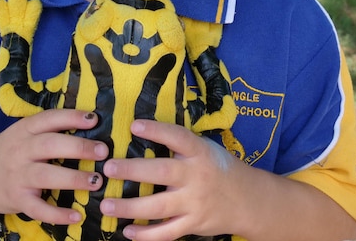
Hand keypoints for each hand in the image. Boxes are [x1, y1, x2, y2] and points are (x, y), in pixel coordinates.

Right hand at [0, 109, 108, 223]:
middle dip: (79, 147)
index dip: (72, 117)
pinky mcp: (16, 199)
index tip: (95, 119)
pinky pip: (38, 208)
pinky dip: (57, 214)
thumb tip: (90, 125)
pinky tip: (76, 216)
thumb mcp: (21, 135)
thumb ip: (47, 131)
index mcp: (24, 130)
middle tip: (103, 151)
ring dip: (73, 178)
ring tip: (96, 181)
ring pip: (46, 175)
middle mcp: (20, 150)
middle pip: (50, 145)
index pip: (49, 119)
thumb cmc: (7, 152)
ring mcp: (17, 176)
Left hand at [99, 119, 239, 240]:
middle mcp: (197, 176)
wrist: (249, 200)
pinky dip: (146, 235)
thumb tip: (141, 133)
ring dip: (129, 207)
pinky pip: (166, 233)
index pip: (178, 137)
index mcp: (200, 152)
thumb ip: (180, 145)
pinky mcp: (193, 224)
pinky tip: (127, 231)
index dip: (156, 130)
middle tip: (108, 168)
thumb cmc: (219, 168)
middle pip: (162, 173)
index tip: (134, 126)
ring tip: (106, 205)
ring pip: (158, 207)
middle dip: (132, 170)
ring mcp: (195, 203)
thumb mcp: (206, 149)